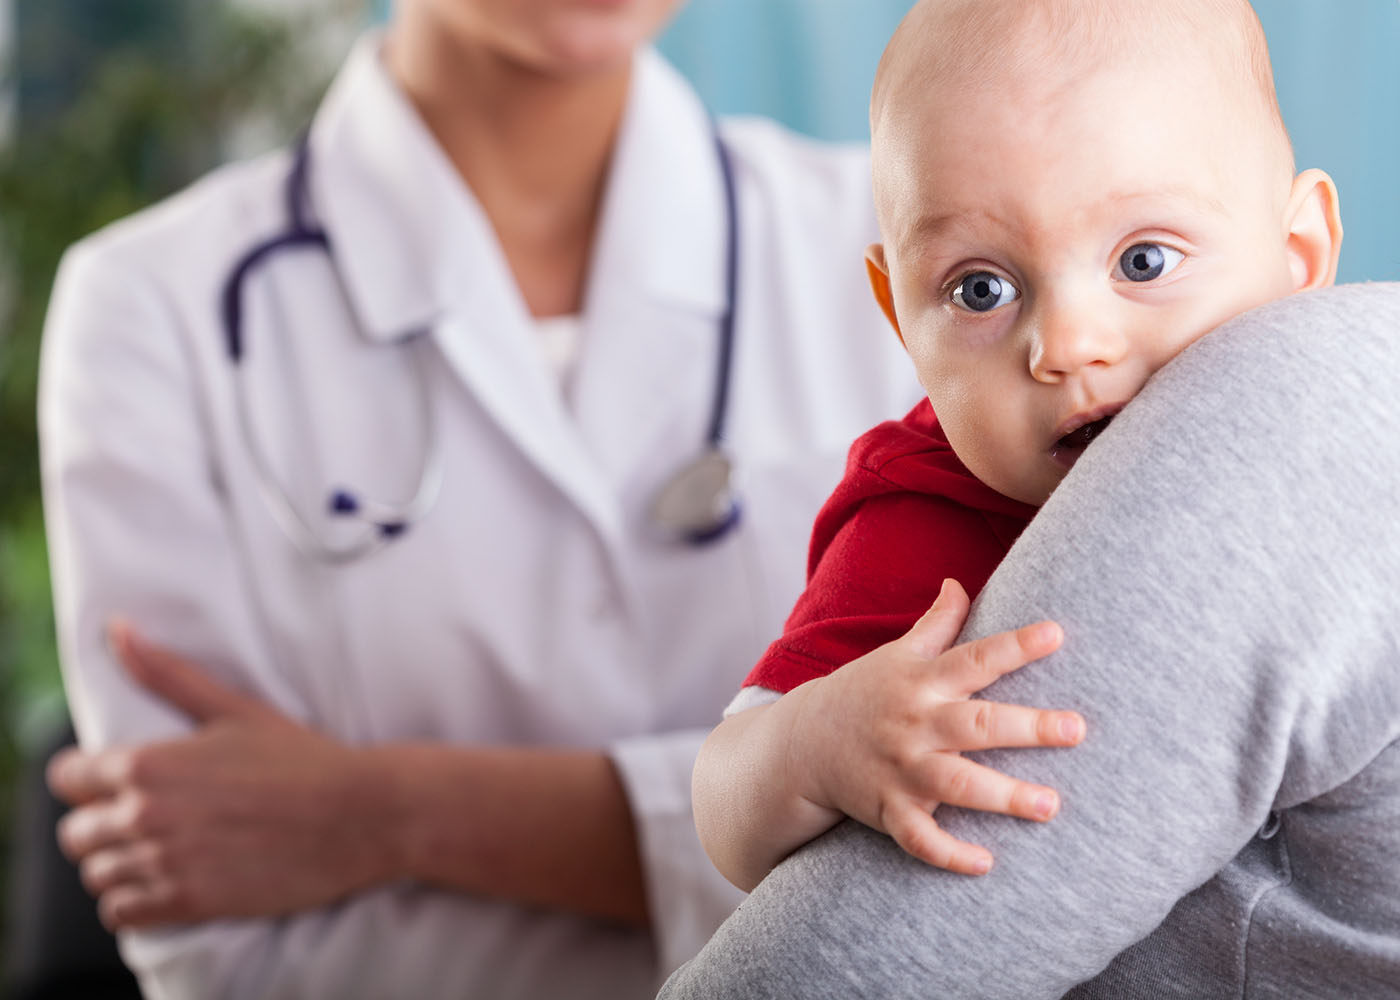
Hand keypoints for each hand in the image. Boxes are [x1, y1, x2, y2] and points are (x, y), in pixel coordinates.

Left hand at [47, 622, 395, 929]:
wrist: (360, 814)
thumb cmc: (304, 757)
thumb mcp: (234, 709)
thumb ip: (167, 674)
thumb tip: (118, 630)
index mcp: (149, 763)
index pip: (67, 778)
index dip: (86, 779)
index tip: (114, 781)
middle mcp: (147, 815)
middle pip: (76, 833)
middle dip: (101, 823)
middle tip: (144, 818)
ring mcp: (166, 863)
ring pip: (97, 875)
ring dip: (118, 863)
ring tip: (157, 850)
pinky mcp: (189, 902)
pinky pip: (123, 913)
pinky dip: (133, 902)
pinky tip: (162, 882)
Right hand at [788, 578, 1083, 874]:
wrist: (802, 743)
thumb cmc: (863, 693)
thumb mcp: (896, 654)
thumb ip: (935, 623)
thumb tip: (959, 581)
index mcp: (922, 682)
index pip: (976, 658)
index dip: (1016, 645)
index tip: (1058, 633)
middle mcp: (915, 724)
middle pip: (976, 724)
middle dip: (1027, 727)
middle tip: (1075, 729)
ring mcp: (901, 769)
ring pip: (957, 785)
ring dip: (1003, 796)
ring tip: (1050, 805)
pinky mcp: (888, 809)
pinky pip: (919, 838)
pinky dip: (948, 854)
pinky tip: (985, 863)